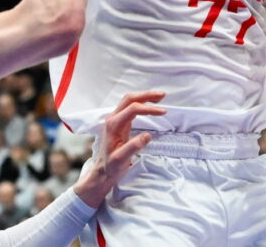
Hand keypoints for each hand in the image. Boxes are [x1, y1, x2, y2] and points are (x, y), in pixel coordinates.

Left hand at [73, 91, 165, 207]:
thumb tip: (147, 135)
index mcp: (114, 125)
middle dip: (147, 95)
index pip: (133, 109)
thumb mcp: (121, 160)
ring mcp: (115, 119)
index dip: (149, 109)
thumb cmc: (111, 166)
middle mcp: (113, 118)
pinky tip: (150, 105)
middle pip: (130, 98)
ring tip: (160, 97)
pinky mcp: (119, 122)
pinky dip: (141, 102)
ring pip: (129, 100)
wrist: (103, 170)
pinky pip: (130, 106)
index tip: (163, 112)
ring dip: (144, 96)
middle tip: (163, 95)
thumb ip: (133, 147)